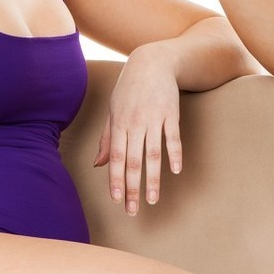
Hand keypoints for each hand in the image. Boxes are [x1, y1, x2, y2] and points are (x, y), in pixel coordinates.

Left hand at [93, 46, 182, 214]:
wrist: (152, 62)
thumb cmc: (129, 88)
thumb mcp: (113, 110)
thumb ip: (106, 139)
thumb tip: (98, 165)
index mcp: (119, 124)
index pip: (115, 157)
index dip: (115, 180)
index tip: (116, 200)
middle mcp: (135, 123)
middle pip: (133, 161)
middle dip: (132, 188)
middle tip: (132, 210)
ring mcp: (154, 118)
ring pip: (153, 154)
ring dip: (153, 179)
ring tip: (153, 199)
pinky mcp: (171, 113)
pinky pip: (172, 137)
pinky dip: (175, 154)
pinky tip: (175, 171)